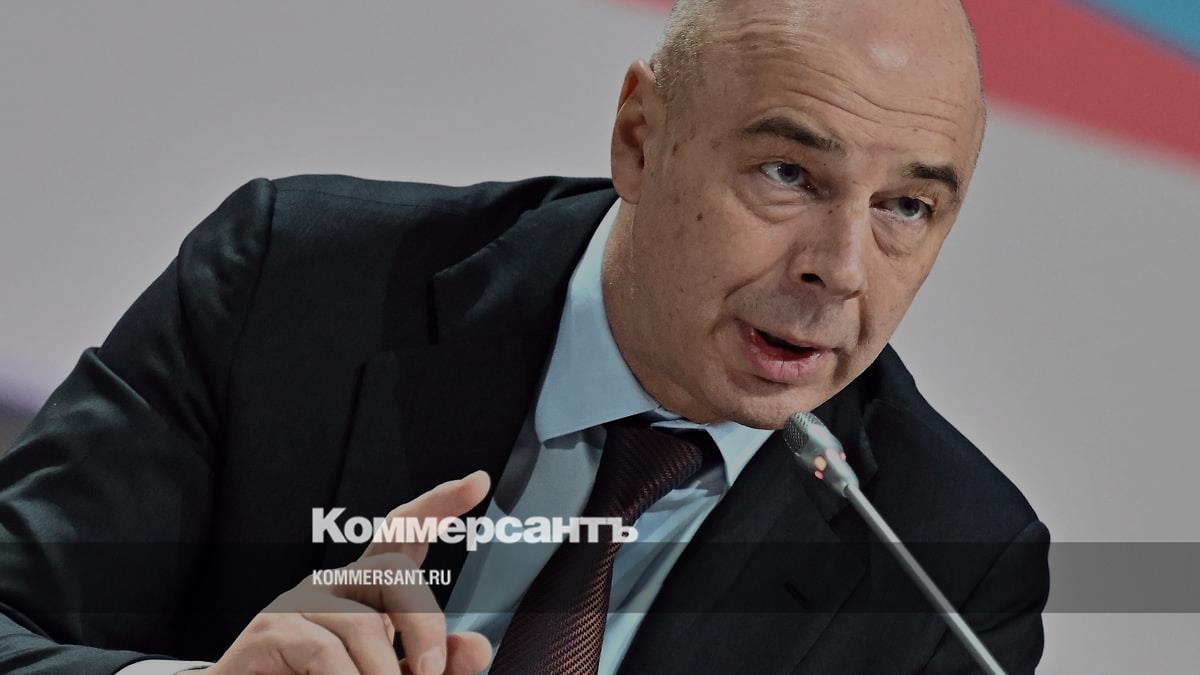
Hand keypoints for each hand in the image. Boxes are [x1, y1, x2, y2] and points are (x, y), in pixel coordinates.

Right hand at [198, 470, 493, 674]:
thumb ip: (439, 665)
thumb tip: (479, 647)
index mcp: (369, 590)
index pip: (405, 531)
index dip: (440, 504)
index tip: (479, 482)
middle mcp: (337, 584)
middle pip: (396, 571)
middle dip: (425, 627)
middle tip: (429, 674)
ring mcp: (301, 602)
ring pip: (363, 625)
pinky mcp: (271, 630)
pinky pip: (324, 651)